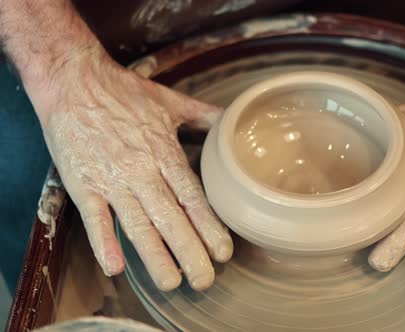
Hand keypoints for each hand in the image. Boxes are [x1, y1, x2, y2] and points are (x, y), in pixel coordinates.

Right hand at [36, 47, 232, 290]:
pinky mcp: (82, 184)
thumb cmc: (124, 93)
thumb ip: (206, 116)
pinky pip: (94, 217)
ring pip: (136, 224)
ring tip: (171, 282)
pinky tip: (115, 267)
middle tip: (205, 279)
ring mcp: (111, 179)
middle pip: (170, 218)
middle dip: (189, 252)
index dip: (210, 226)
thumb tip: (234, 121)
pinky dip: (103, 242)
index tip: (225, 251)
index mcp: (165, 153)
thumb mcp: (172, 101)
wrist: (73, 82)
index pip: (193, 197)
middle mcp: (141, 171)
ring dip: (154, 256)